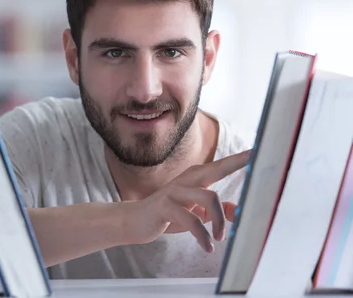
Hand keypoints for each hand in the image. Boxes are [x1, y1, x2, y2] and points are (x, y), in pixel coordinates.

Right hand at [124, 150, 250, 252]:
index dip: (241, 158)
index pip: (222, 166)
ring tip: (218, 238)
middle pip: (217, 168)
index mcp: (196, 179)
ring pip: (209, 197)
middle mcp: (187, 180)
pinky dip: (202, 237)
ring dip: (219, 222)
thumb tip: (238, 212)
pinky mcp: (165, 206)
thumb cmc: (168, 214)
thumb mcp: (196, 213)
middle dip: (237, 162)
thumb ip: (216, 211)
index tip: (260, 149)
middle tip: (257, 159)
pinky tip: (207, 247)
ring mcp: (175, 191)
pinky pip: (191, 220)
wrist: (135, 221)